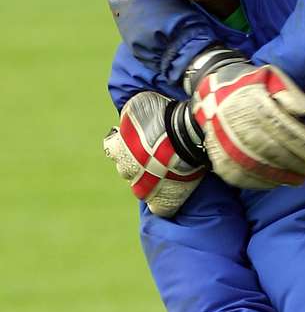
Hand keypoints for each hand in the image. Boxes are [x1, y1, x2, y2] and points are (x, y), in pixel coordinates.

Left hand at [103, 91, 207, 216]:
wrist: (184, 137)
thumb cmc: (162, 117)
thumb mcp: (139, 104)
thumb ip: (131, 115)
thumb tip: (128, 114)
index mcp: (118, 149)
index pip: (113, 148)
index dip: (124, 143)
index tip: (138, 139)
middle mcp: (126, 170)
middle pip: (128, 168)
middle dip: (139, 163)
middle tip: (160, 153)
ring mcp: (143, 188)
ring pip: (143, 187)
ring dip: (154, 180)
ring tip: (171, 170)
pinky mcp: (161, 202)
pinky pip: (161, 207)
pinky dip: (166, 200)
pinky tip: (176, 191)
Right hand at [185, 47, 304, 189]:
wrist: (212, 97)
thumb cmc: (250, 87)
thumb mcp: (272, 78)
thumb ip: (290, 92)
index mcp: (252, 105)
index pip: (285, 129)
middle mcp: (238, 128)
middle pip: (276, 152)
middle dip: (301, 163)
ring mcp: (227, 148)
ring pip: (262, 169)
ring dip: (286, 176)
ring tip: (303, 177)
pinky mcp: (222, 163)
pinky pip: (246, 179)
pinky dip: (266, 182)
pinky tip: (281, 180)